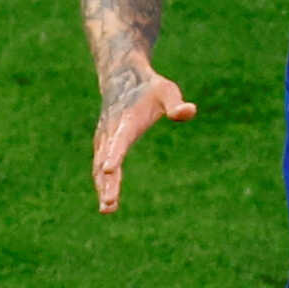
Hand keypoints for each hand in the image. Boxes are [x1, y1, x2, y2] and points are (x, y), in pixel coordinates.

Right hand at [91, 66, 196, 211]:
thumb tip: (190, 111)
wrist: (123, 78)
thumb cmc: (150, 88)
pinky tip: (107, 201)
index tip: (108, 170)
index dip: (114, 155)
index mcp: (126, 121)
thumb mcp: (167, 91)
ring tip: (108, 209)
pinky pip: (99, 166)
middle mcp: (110, 132)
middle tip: (109, 203)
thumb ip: (176, 104)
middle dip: (107, 182)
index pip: (119, 140)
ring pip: (100, 166)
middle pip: (106, 160)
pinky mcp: (103, 144)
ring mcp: (104, 139)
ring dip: (103, 187)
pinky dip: (101, 183)